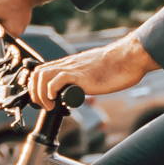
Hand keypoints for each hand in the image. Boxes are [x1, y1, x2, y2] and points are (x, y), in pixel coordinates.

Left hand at [28, 35, 152, 107]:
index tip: (43, 100)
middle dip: (35, 92)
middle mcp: (68, 64)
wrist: (128, 58)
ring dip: (40, 93)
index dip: (37, 86)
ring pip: (42, 75)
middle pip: (37, 73)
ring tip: (49, 106)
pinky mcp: (79, 75)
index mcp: (70, 65)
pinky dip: (50, 91)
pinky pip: (56, 80)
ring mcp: (73, 69)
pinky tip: (56, 100)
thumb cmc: (116, 67)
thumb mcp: (93, 74)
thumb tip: (79, 92)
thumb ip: (83, 80)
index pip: (43, 71)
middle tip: (43, 105)